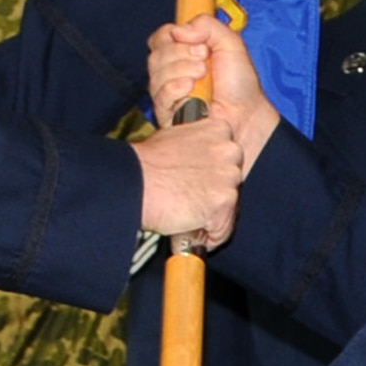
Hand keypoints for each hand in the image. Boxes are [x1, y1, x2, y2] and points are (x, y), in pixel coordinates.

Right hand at [132, 117, 241, 250]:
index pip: (229, 156)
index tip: (201, 180)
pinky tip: (189, 229)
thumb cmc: (145, 164)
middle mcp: (228, 151)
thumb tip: (200, 159)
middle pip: (233, 180)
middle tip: (192, 198)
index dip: (213, 172)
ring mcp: (228, 178)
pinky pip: (223, 229)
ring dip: (211, 215)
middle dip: (215, 193)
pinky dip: (208, 235)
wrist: (132, 184)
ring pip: (230, 206)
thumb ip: (197, 146)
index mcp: (219, 130)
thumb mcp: (174, 138)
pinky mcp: (223, 203)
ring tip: (187, 215)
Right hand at [148, 17, 280, 170]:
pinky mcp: (167, 111)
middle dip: (182, 53)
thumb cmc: (240, 84)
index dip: (172, 34)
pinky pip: (160, 94)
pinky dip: (176, 88)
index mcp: (184, 52)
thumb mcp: (230, 42)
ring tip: (203, 76)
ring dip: (183, 70)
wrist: (246, 112)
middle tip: (204, 59)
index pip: (161, 37)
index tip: (196, 40)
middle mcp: (173, 71)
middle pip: (156, 54)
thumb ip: (207, 24)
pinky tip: (191, 89)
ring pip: (157, 73)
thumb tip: (178, 29)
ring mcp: (169, 91)